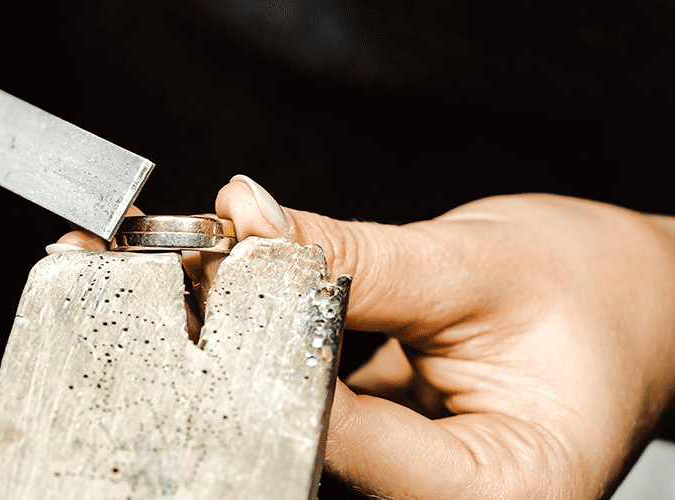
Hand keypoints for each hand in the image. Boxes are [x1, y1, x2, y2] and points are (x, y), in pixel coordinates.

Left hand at [55, 175, 674, 498]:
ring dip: (248, 348)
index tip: (210, 288)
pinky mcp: (374, 449)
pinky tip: (252, 297)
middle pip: (305, 443)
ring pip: (294, 423)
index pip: (341, 439)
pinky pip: (306, 402)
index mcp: (490, 491)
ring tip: (217, 280)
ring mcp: (399, 482)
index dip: (263, 359)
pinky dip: (274, 347)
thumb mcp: (480, 266)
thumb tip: (254, 226)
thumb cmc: (596, 297)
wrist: (633, 307)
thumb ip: (358, 257)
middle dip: (238, 357)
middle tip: (190, 281)